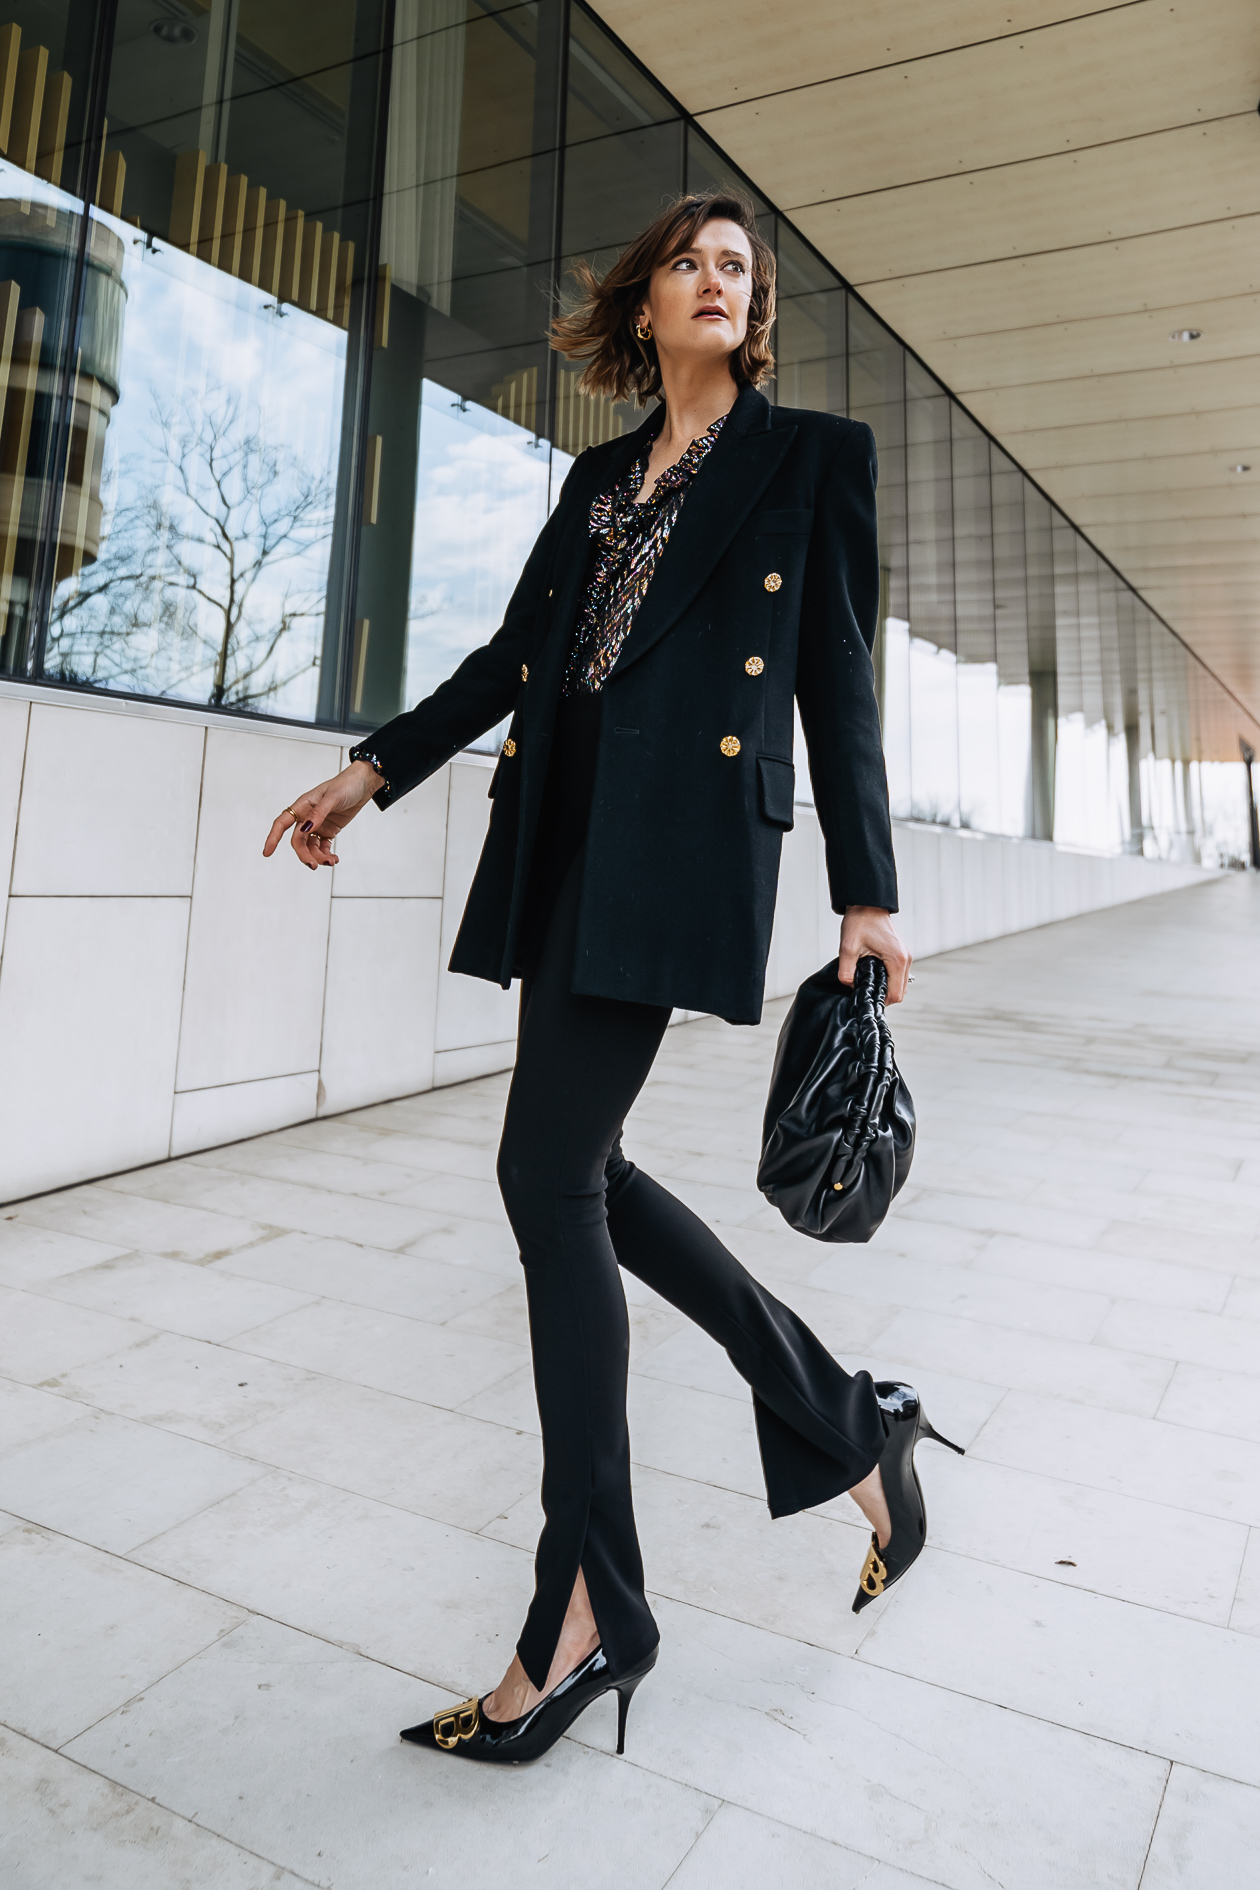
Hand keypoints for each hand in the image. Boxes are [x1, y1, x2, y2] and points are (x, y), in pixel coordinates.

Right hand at [262, 759, 383, 869]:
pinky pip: (323, 847)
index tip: (267, 852)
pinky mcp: (329, 830)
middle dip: (304, 854)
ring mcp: (318, 824)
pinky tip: (334, 859)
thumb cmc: (346, 785)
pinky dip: (326, 854)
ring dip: (318, 857)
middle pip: (298, 840)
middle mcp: (307, 816)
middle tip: (314, 865)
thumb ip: (319, 813)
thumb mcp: (332, 797)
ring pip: (310, 847)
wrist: (363, 784)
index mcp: (303, 805)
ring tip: (330, 862)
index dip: (273, 838)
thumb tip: (305, 828)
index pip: (282, 823)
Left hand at [838, 905, 910, 1003]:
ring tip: (868, 983)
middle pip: (901, 992)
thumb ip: (846, 971)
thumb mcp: (848, 948)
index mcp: (897, 959)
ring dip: (886, 988)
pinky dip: (888, 979)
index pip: (896, 994)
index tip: (866, 999)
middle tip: (865, 992)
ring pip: (900, 984)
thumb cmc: (860, 922)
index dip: (882, 1001)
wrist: (866, 905)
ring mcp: (905, 956)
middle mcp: (905, 959)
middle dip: (883, 996)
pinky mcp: (901, 954)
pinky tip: (874, 975)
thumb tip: (849, 986)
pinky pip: (898, 975)